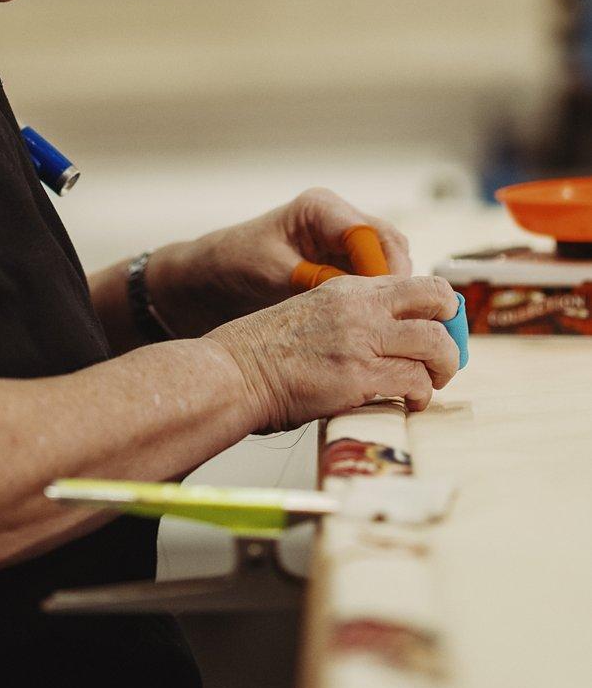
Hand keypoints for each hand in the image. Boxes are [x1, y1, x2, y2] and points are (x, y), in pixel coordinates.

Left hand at [150, 187, 412, 330]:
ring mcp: (342, 241)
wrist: (205, 279)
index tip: (390, 310)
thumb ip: (319, 283)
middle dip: (399, 287)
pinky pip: (374, 281)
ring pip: (389, 266)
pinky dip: (378, 303)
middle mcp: (339, 219)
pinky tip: (376, 330)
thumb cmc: (232, 269)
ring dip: (393, 297)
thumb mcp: (274, 275)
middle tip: (402, 327)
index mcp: (321, 208)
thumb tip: (362, 300)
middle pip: (391, 248)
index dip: (388, 274)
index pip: (375, 236)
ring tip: (393, 333)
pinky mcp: (341, 264)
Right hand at [210, 273, 460, 429]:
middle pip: (437, 305)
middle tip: (443, 359)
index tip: (439, 328)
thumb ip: (350, 316)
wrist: (237, 371)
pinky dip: (421, 395)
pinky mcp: (360, 376)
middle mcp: (361, 308)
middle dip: (450, 334)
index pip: (417, 285)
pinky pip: (415, 381)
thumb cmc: (267, 350)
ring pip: (435, 345)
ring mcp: (362, 340)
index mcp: (348, 288)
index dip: (439, 307)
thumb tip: (386, 336)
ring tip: (430, 384)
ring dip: (442, 369)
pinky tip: (409, 402)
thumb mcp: (312, 312)